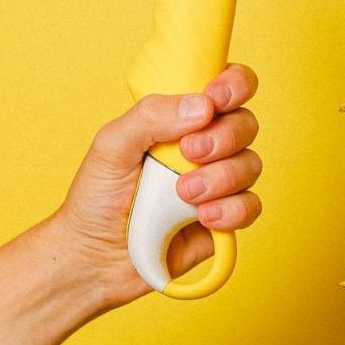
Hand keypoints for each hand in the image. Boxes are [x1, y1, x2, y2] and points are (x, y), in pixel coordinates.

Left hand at [53, 63, 262, 308]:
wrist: (94, 260)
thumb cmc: (97, 199)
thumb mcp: (111, 146)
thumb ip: (151, 116)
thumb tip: (202, 107)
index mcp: (181, 119)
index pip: (226, 85)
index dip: (234, 84)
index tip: (216, 98)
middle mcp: (206, 147)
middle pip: (245, 123)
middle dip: (223, 137)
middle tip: (190, 153)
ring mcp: (219, 184)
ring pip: (250, 165)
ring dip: (221, 178)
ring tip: (183, 194)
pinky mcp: (225, 220)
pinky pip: (251, 207)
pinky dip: (231, 211)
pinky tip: (201, 217)